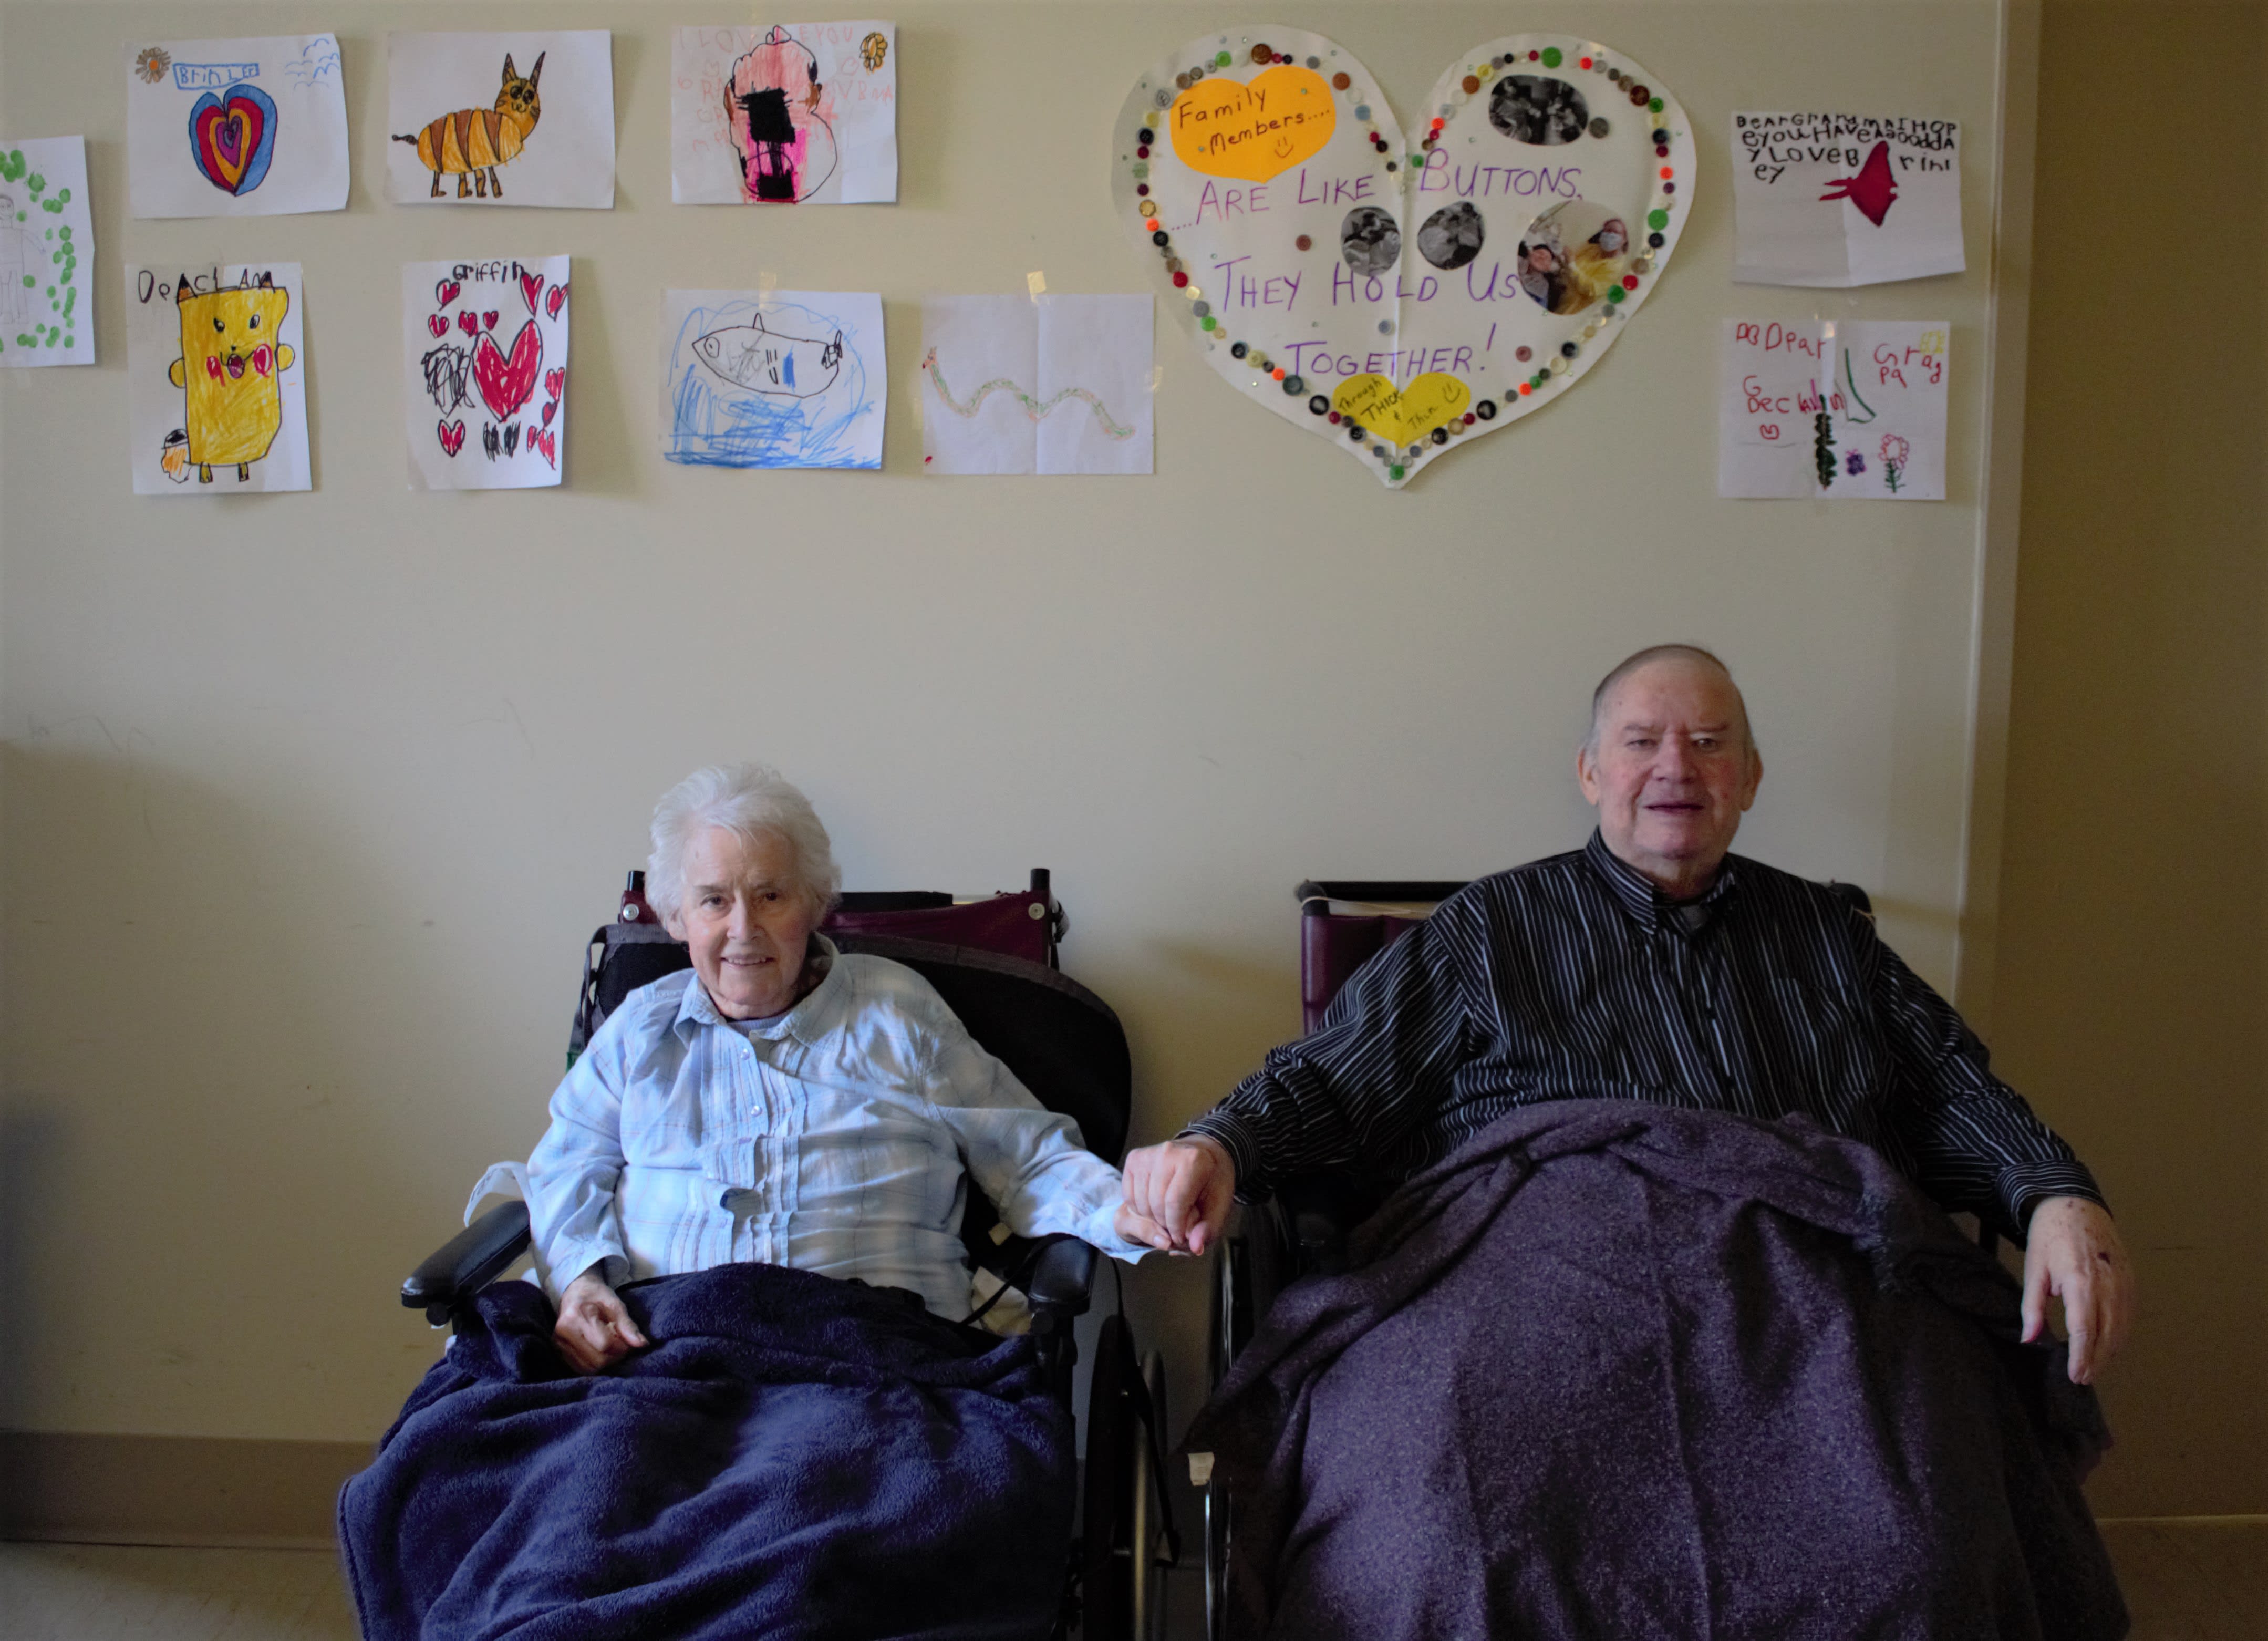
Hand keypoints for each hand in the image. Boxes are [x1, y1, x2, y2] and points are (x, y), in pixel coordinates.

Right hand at [553, 1269, 648, 1374]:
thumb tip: (642, 1344)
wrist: (574, 1292)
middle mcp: (564, 1333)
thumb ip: (628, 1325)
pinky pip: (580, 1369)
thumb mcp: (615, 1304)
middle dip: (615, 1356)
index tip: (627, 1339)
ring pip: (589, 1368)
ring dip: (605, 1362)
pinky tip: (599, 1352)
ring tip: (610, 1347)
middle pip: (598, 1360)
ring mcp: (558, 1344)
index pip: (605, 1344)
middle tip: (621, 1344)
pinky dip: (594, 1364)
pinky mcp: (558, 1352)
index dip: (622, 1346)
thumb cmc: (596, 1296)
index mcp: (577, 1316)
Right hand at [1120, 1135, 1235, 1256]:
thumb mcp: (1219, 1207)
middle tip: (1177, 1227)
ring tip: (1169, 1216)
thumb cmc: (1210, 1181)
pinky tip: (1156, 1206)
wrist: (1202, 1155)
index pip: (1175, 1204)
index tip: (1181, 1237)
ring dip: (1153, 1219)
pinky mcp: (1134, 1158)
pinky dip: (1141, 1210)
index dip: (1177, 1228)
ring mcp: (1148, 1154)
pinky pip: (1129, 1197)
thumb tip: (1195, 1246)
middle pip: (1157, 1205)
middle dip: (1166, 1225)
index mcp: (1194, 1160)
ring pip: (1141, 1204)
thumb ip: (1208, 1229)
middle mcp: (1168, 1152)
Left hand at [2021, 1196, 2133, 1384]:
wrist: (2075, 1203)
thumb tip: (2030, 1339)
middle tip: (2082, 1378)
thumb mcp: (2034, 1268)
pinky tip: (2109, 1345)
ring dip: (2110, 1352)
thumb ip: (2032, 1306)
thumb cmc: (2050, 1234)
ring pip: (2122, 1328)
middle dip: (2097, 1361)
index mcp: (2081, 1281)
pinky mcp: (2131, 1280)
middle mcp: (2108, 1285)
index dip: (2082, 1357)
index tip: (2075, 1375)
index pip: (2085, 1330)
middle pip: (2108, 1335)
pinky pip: (2129, 1316)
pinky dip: (2121, 1334)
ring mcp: (2123, 1283)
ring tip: (2094, 1368)